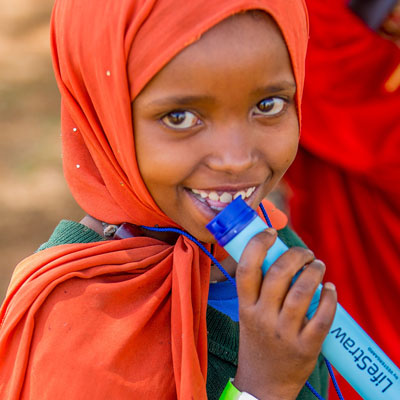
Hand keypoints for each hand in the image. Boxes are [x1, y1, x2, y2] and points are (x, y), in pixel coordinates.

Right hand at [234, 229, 336, 399]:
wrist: (263, 383)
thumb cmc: (257, 341)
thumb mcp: (248, 313)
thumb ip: (258, 288)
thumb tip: (279, 254)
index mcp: (245, 306)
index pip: (246, 268)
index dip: (258, 244)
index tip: (271, 233)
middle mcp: (262, 318)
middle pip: (278, 274)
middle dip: (296, 255)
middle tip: (305, 252)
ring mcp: (284, 333)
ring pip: (302, 292)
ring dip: (314, 271)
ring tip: (318, 265)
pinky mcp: (306, 347)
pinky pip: (322, 317)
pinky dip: (329, 298)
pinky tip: (330, 289)